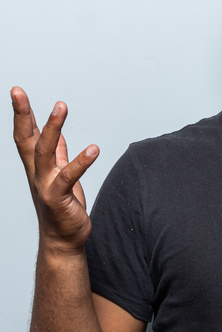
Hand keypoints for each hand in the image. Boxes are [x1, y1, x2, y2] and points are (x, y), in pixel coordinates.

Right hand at [11, 86, 98, 251]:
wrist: (63, 240)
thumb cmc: (62, 206)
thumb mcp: (59, 174)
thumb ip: (58, 154)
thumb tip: (57, 134)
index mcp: (37, 166)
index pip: (26, 134)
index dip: (22, 113)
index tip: (17, 91)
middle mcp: (37, 173)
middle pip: (26, 139)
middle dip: (22, 114)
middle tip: (18, 92)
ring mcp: (45, 185)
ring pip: (44, 152)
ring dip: (51, 128)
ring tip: (60, 107)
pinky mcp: (59, 198)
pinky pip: (69, 176)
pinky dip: (80, 162)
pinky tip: (93, 149)